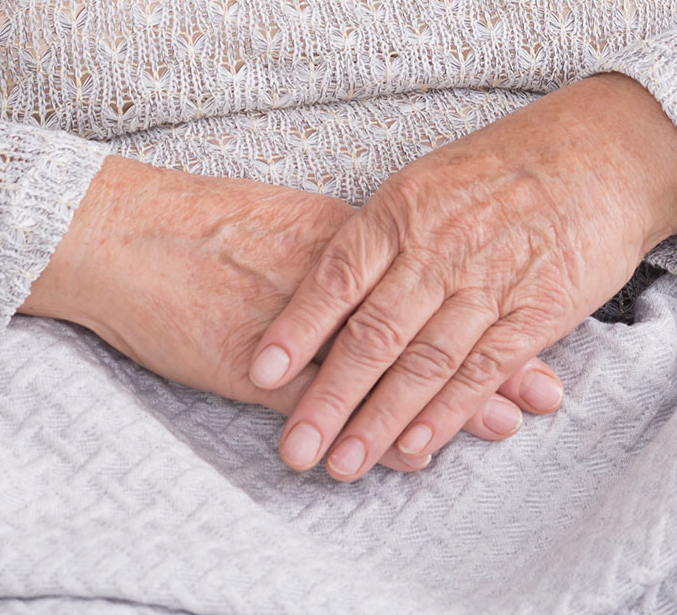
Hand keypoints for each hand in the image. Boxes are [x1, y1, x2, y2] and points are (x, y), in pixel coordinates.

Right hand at [21, 156, 565, 462]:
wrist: (129, 232)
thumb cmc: (207, 228)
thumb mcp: (294, 225)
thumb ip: (350, 249)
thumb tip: (403, 267)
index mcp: (351, 233)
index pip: (440, 270)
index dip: (493, 302)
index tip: (545, 323)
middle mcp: (342, 274)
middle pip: (433, 316)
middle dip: (494, 357)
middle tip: (547, 391)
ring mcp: (308, 320)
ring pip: (395, 361)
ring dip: (451, 399)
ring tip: (504, 426)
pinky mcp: (266, 362)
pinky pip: (340, 400)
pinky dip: (377, 424)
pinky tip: (410, 452)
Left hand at [248, 72, 676, 481]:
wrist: (604, 151)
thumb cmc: (510, 163)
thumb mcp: (434, 177)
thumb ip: (386, 233)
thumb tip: (329, 287)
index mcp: (406, 206)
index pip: (338, 274)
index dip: (298, 327)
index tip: (261, 373)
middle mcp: (441, 245)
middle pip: (374, 332)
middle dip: (329, 397)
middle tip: (295, 447)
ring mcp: (489, 279)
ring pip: (424, 361)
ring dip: (380, 420)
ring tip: (342, 465)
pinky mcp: (537, 308)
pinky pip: (483, 368)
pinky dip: (447, 411)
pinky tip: (416, 445)